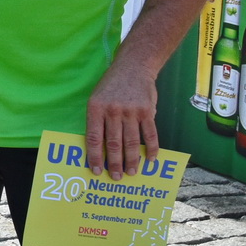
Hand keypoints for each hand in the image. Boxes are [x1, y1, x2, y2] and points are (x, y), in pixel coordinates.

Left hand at [84, 60, 159, 179]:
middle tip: (116, 177)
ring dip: (131, 160)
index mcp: (96, 109)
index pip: (94, 138)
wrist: (133, 68)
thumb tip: (99, 148)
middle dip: (114, 163)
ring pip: (131, 142)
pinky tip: (150, 159)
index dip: (94, 156)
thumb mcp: (96, 99)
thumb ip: (97, 121)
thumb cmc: (111, 86)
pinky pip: (150, 134)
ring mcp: (131, 111)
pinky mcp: (147, 111)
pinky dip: (151, 148)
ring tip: (131, 172)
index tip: (96, 170)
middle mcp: (113, 111)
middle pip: (114, 143)